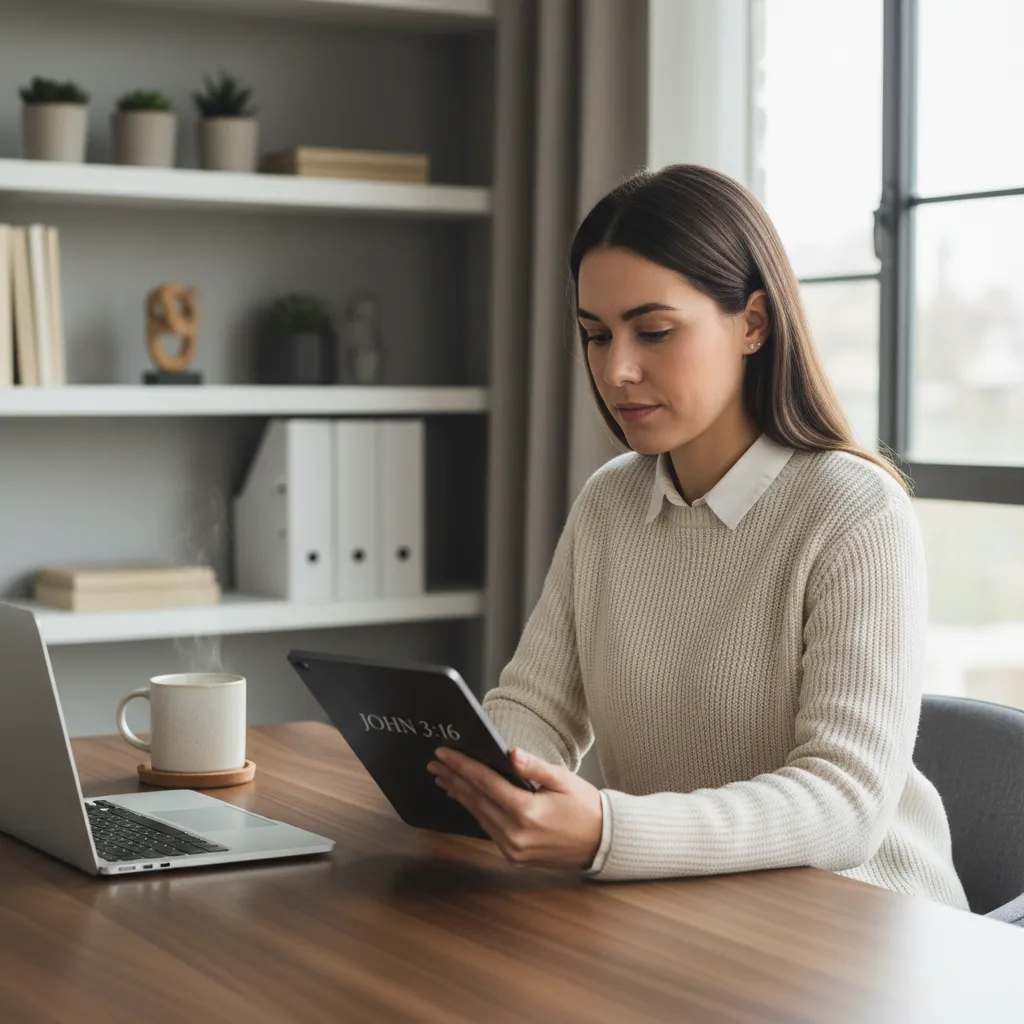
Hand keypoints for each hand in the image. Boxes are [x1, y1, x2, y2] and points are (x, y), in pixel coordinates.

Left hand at [427, 746, 602, 869]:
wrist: (602, 842)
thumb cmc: (585, 807)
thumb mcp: (563, 780)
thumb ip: (534, 767)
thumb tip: (509, 753)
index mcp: (527, 812)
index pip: (485, 783)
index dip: (462, 766)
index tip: (444, 753)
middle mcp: (515, 833)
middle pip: (476, 799)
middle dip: (454, 778)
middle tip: (435, 761)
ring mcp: (513, 848)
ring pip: (478, 815)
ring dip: (460, 794)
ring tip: (444, 777)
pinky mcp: (514, 856)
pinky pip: (488, 829)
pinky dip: (475, 811)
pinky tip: (466, 798)